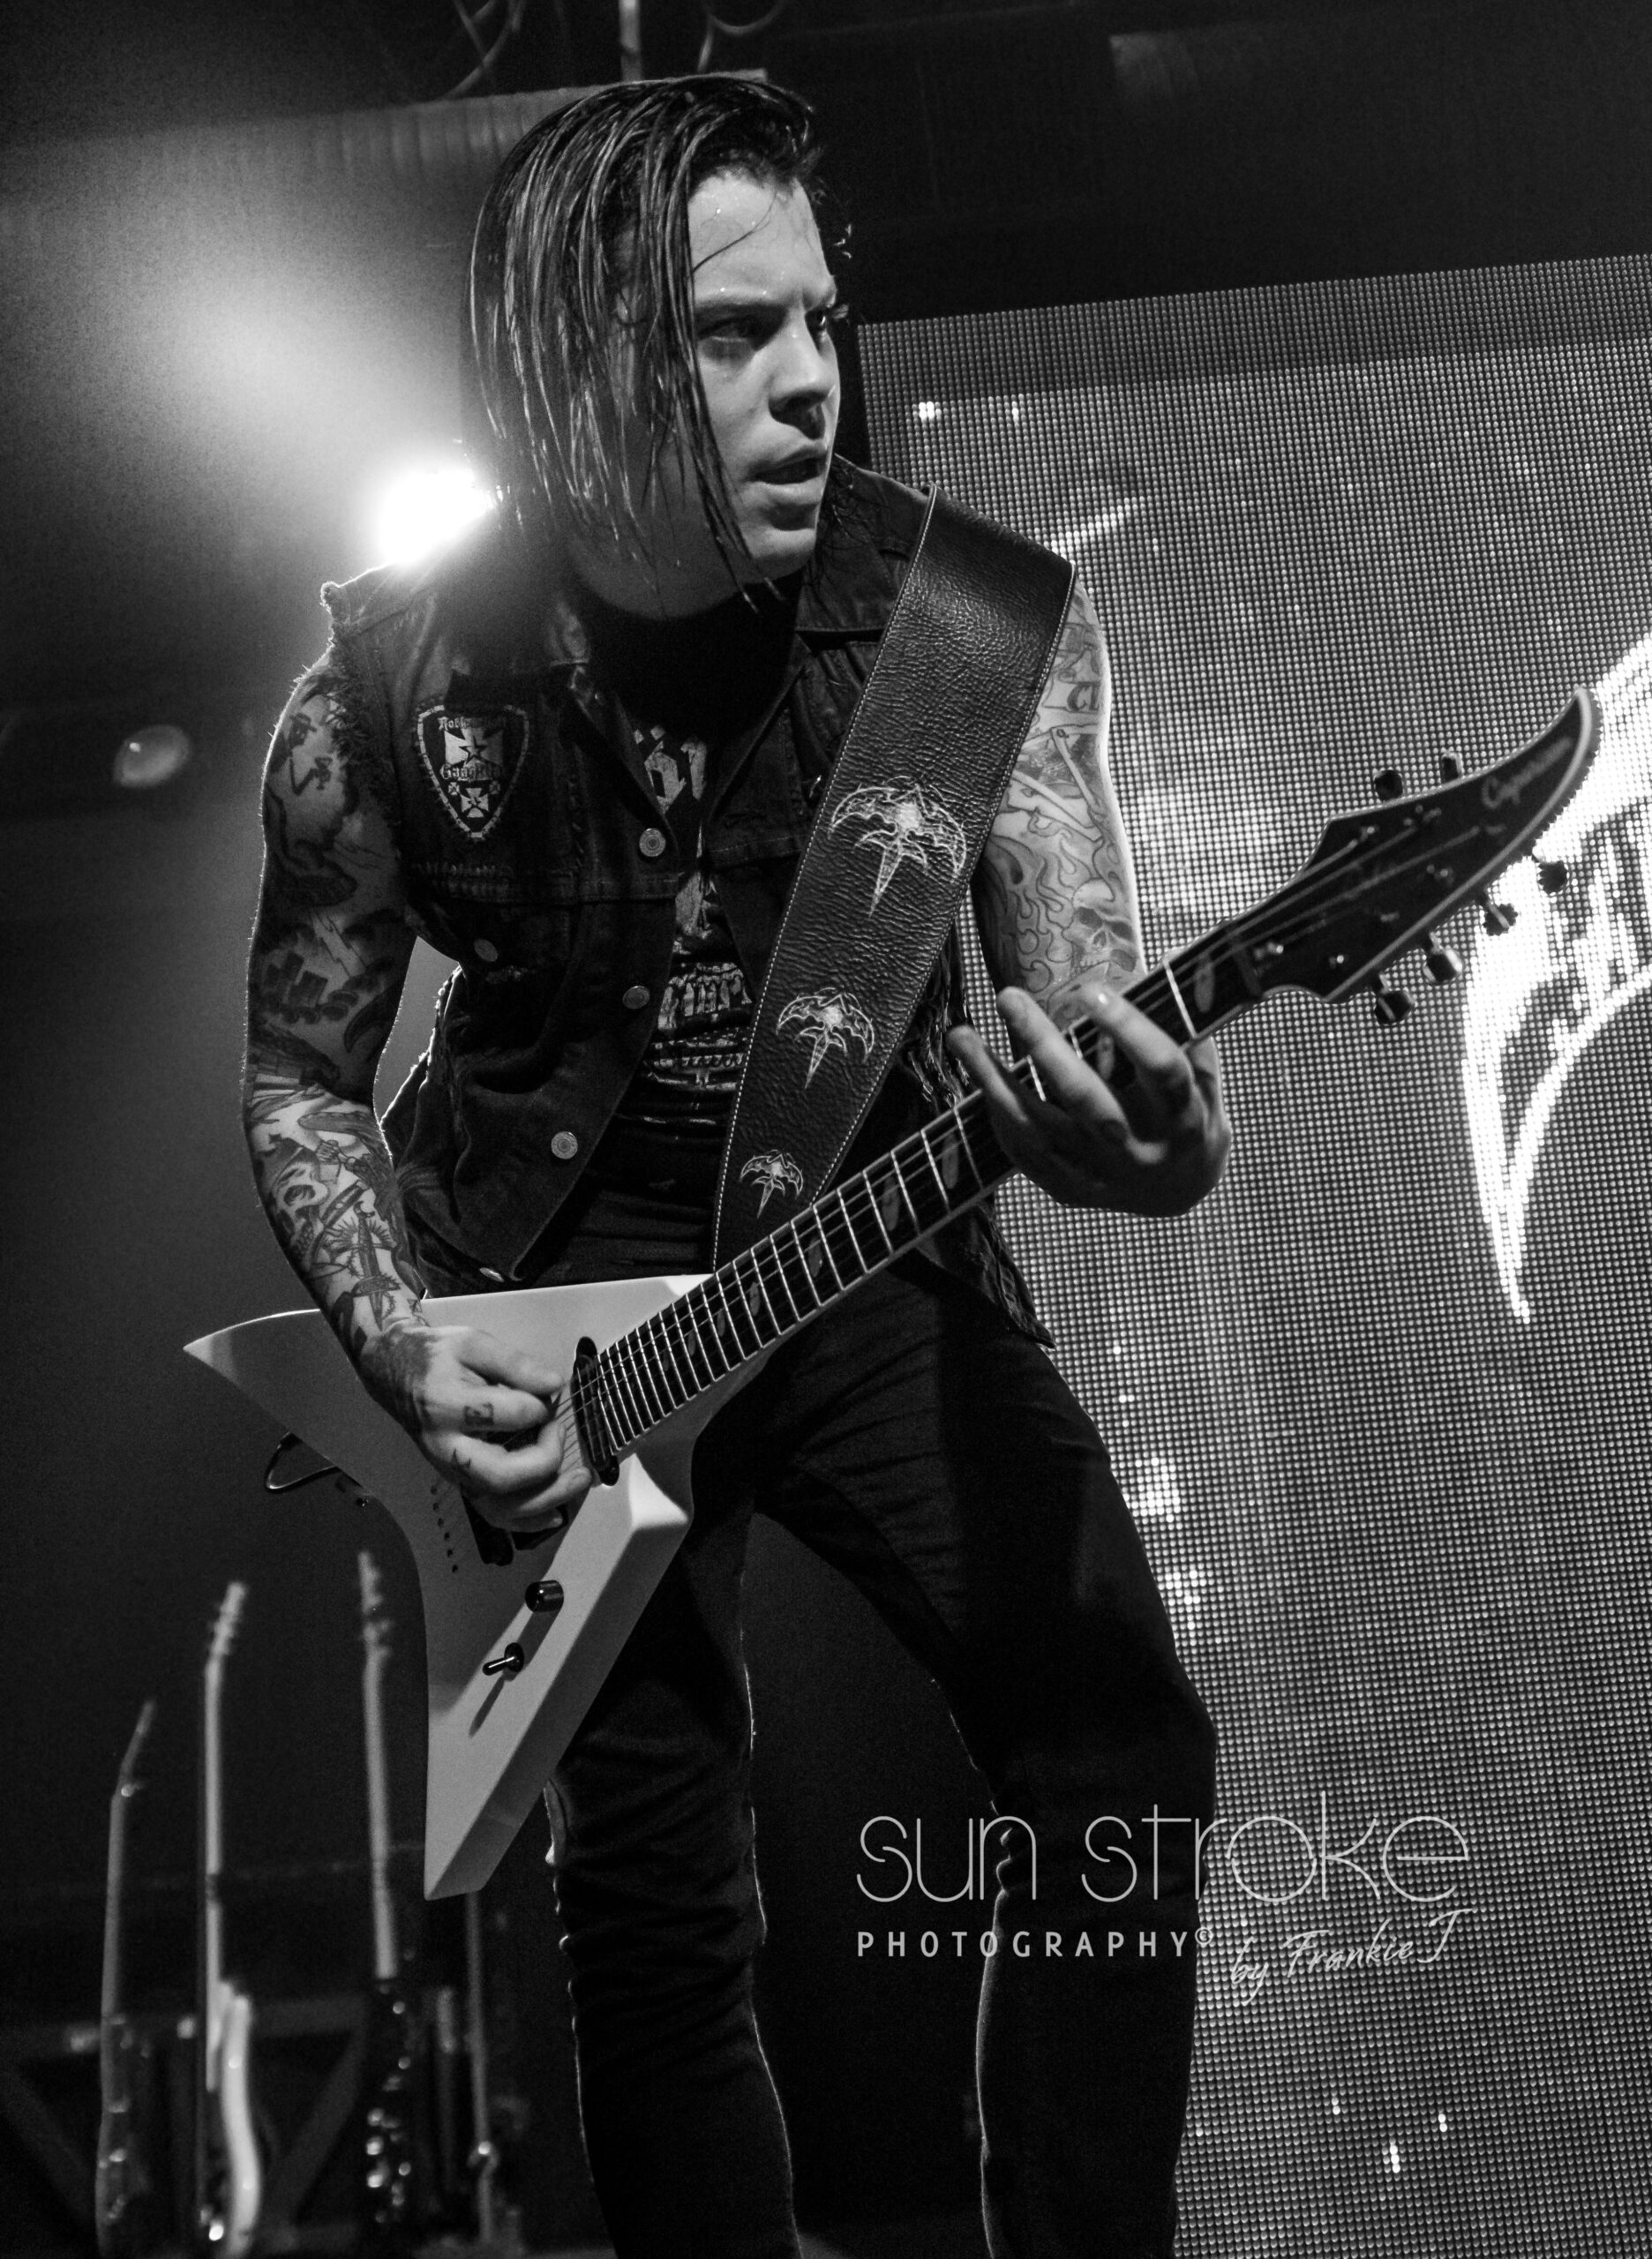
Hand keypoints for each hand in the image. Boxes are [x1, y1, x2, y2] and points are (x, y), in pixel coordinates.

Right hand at [357, 1321, 591, 1532]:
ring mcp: (452, 1471)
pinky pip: (493, 1515)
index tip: (548, 1391)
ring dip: (546, 1497)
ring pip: (499, 1505)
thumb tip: (554, 1384)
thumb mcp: (473, 1343)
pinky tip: (554, 1514)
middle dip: (546, 1457)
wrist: (396, 1376)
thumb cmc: (437, 1359)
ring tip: (578, 1479)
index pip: (507, 1414)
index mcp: (448, 1405)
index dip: (539, 1404)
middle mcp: (447, 1447)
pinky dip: (526, 1520)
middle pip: (500, 1474)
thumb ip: (515, 1363)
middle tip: (558, 1429)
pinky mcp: (460, 1482)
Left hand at [948, 983, 1230, 1215]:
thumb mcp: (1205, 1074)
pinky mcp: (1069, 1189)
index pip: (1160, 1069)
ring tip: (961, 1035)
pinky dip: (998, 1112)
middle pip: (1087, 1099)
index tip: (1092, 990)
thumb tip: (1175, 951)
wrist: (1179, 1191)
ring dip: (994, 1080)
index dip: (1129, 1029)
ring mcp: (1100, 1175)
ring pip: (1038, 1129)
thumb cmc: (1190, 1113)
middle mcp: (1140, 1150)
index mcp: (1184, 1117)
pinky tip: (978, 1072)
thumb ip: (1188, 1019)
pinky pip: (1025, 1151)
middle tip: (1009, 996)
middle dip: (1043, 1045)